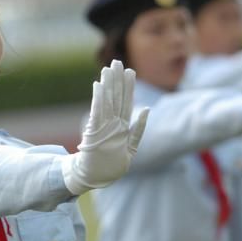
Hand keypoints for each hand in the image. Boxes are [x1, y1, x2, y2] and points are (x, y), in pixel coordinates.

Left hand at [61, 59, 148, 194]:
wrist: (94, 178)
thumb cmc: (111, 165)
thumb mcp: (130, 150)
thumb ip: (139, 131)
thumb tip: (148, 110)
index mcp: (124, 129)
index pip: (127, 103)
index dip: (129, 86)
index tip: (130, 71)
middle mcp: (116, 127)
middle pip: (118, 99)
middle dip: (118, 80)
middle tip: (118, 62)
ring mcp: (105, 129)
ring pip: (108, 102)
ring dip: (109, 84)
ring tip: (108, 68)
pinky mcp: (93, 133)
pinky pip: (96, 112)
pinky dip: (98, 98)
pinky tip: (98, 85)